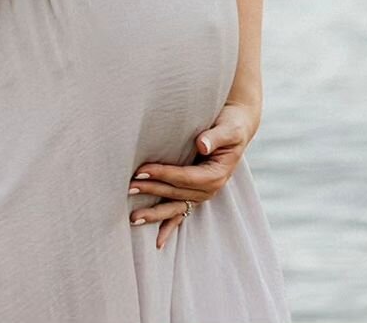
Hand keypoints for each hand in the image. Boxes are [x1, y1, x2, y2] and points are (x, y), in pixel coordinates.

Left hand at [127, 99, 261, 249]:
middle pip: (176, 192)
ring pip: (176, 207)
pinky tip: (158, 242)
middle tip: (129, 187)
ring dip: (155, 213)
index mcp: (216, 174)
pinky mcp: (197, 193)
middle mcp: (210, 189)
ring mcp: (203, 194)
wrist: (237, 127)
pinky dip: (170, 226)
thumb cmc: (231, 125)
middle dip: (152, 190)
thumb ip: (214, 137)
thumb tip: (202, 145)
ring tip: (134, 218)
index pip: (185, 177)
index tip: (142, 170)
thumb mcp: (227, 129)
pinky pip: (182, 213)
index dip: (163, 174)